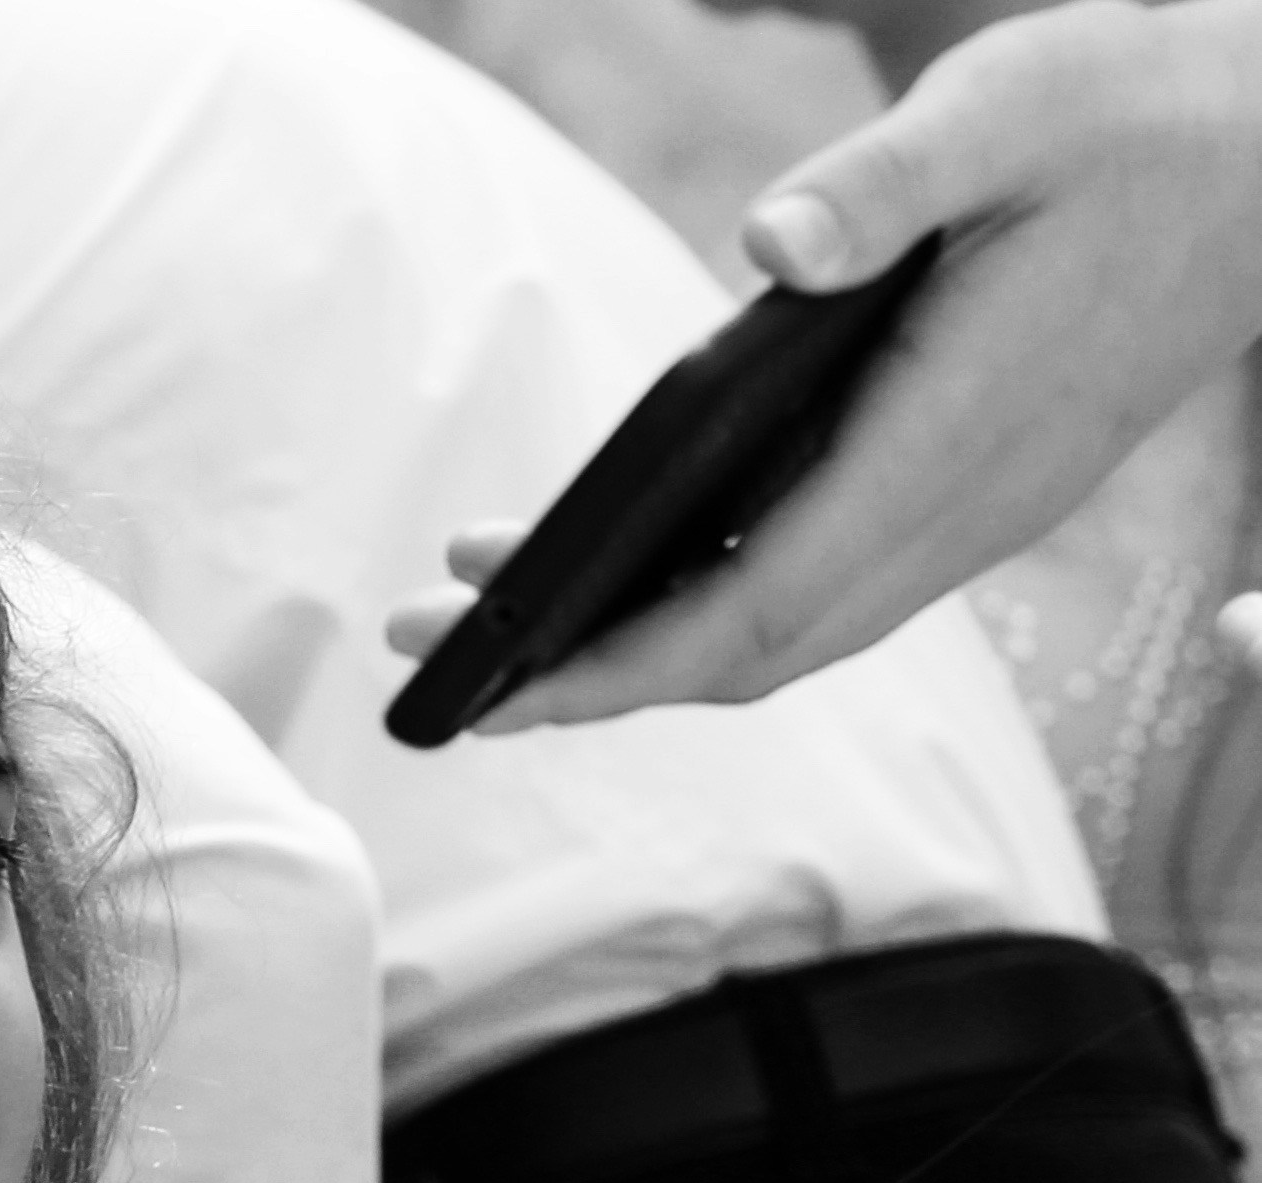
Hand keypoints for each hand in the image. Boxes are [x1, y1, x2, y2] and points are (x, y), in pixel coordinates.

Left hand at [386, 0, 1261, 725]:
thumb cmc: (1139, 112)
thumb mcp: (1012, 104)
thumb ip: (891, 179)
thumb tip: (769, 244)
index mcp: (957, 435)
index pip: (764, 601)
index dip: (624, 663)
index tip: (500, 687)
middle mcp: (963, 508)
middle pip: (751, 650)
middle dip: (588, 676)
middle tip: (434, 664)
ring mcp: (970, 515)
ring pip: (781, 630)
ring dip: (632, 642)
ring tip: (482, 609)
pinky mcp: (967, 494)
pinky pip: (815, 583)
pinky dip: (700, 596)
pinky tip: (612, 562)